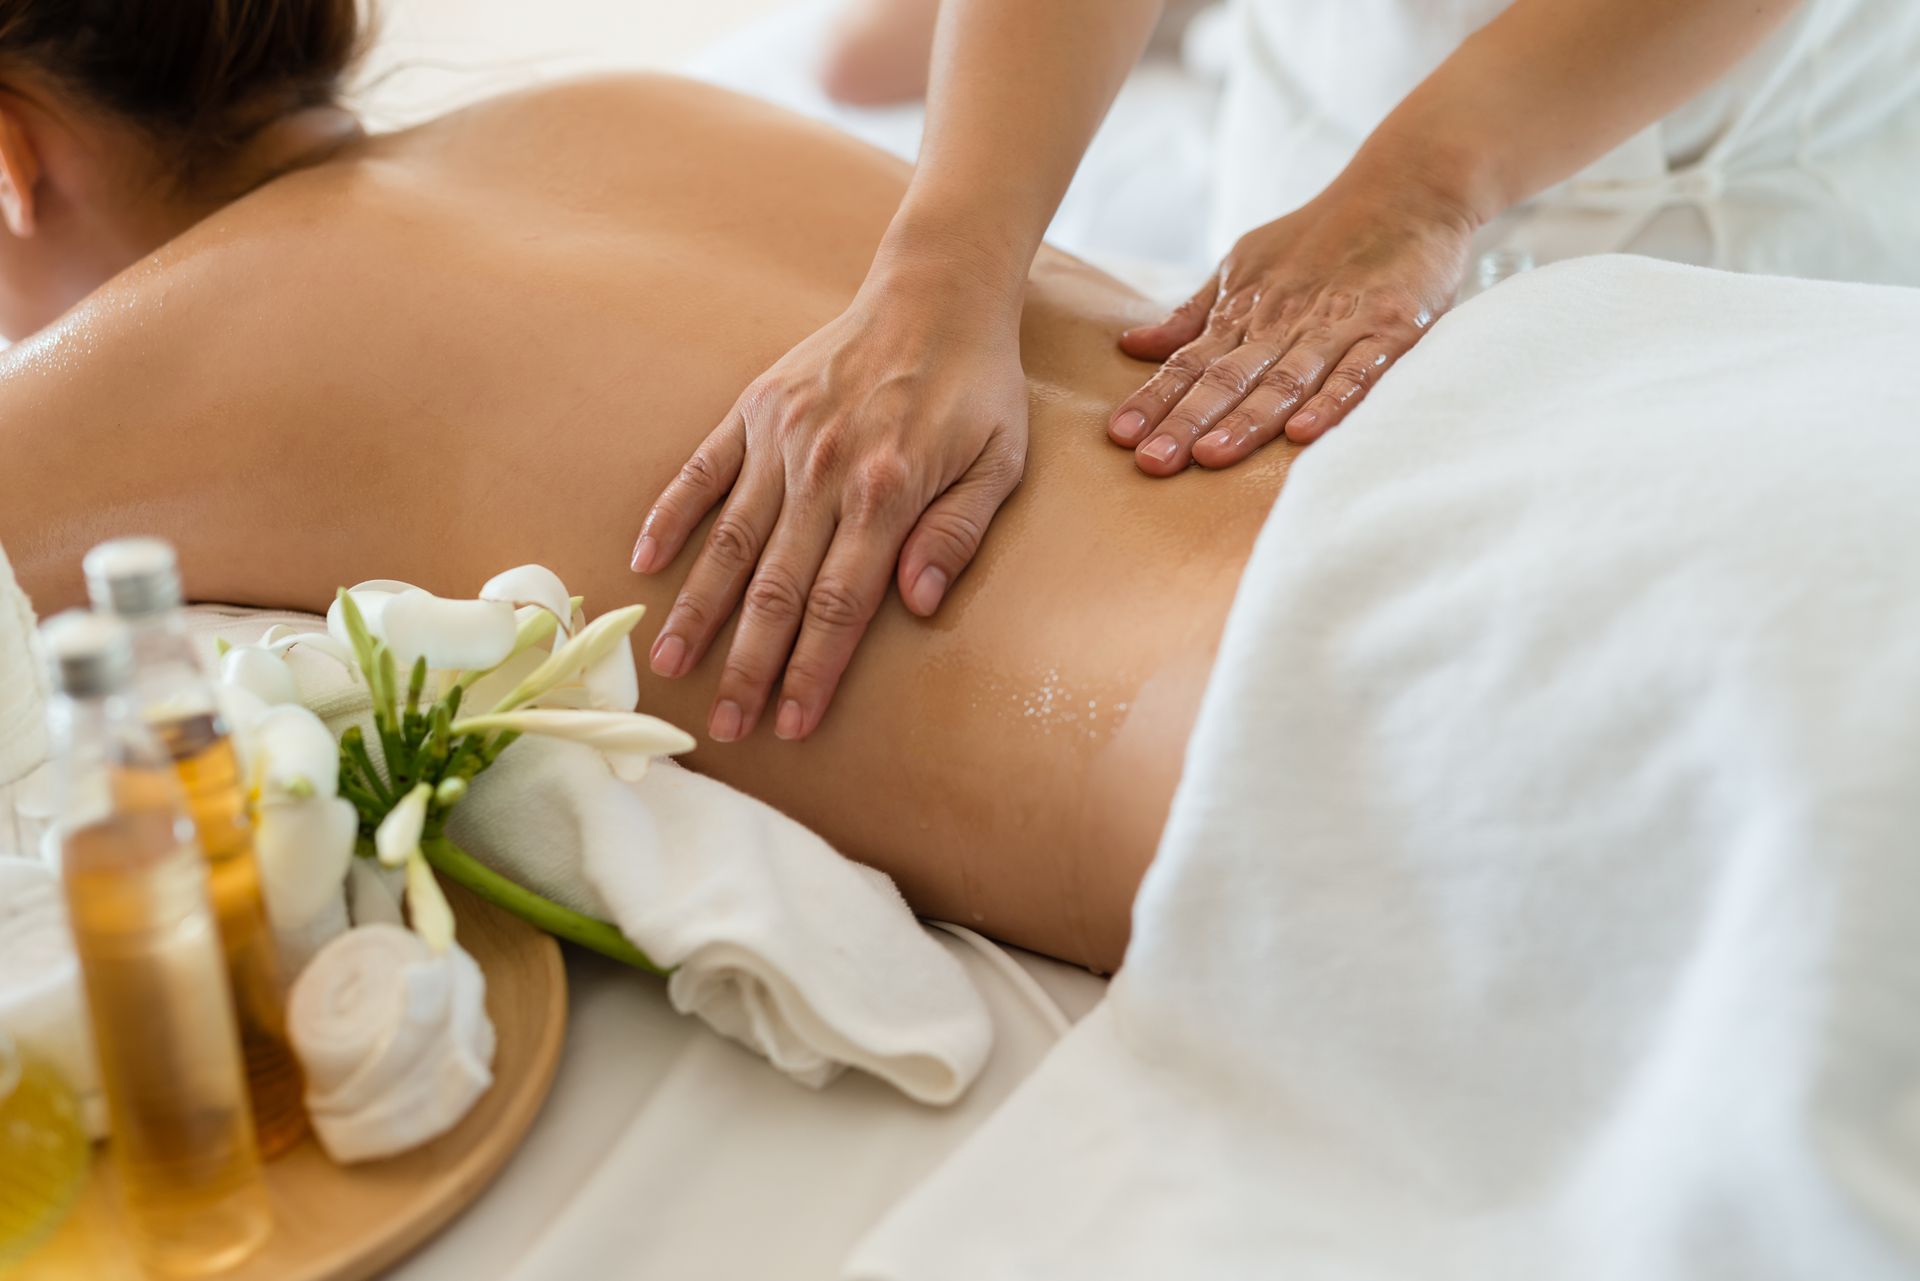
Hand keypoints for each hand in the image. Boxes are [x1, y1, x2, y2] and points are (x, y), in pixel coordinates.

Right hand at [631, 279, 1027, 742]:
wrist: (936, 291)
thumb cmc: (978, 388)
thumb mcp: (1000, 462)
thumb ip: (958, 535)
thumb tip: (916, 606)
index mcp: (887, 490)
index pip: (840, 604)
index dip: (813, 670)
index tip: (790, 724)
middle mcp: (824, 469)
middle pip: (775, 588)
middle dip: (748, 665)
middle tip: (725, 727)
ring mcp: (782, 437)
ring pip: (729, 540)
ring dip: (698, 609)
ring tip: (667, 665)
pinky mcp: (755, 409)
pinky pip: (702, 470)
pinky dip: (671, 515)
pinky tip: (643, 563)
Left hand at [1107, 176, 1475, 473]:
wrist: (1408, 187)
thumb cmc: (1319, 237)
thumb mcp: (1243, 264)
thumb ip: (1193, 314)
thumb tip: (1130, 346)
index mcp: (1245, 310)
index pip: (1189, 362)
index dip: (1155, 399)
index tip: (1120, 437)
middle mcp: (1283, 321)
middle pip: (1228, 378)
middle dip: (1187, 421)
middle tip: (1151, 461)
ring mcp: (1337, 325)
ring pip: (1285, 380)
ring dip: (1247, 420)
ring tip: (1210, 456)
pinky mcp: (1390, 329)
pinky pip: (1358, 372)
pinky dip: (1332, 402)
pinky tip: (1303, 434)